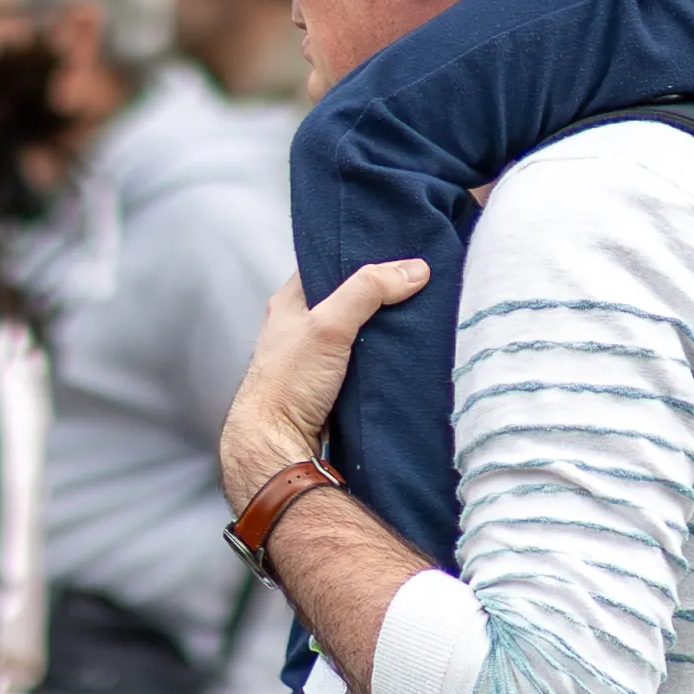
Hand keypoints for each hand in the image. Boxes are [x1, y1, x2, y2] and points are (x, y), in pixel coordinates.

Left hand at [219, 261, 428, 506]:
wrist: (276, 445)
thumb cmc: (290, 381)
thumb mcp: (329, 325)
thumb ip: (369, 291)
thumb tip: (415, 269)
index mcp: (290, 300)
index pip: (328, 261)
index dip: (359, 252)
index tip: (396, 247)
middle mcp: (299, 324)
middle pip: (346, 296)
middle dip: (378, 290)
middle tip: (414, 278)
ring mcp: (314, 355)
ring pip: (355, 328)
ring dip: (381, 323)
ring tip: (417, 308)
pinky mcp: (329, 383)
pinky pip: (360, 357)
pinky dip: (379, 352)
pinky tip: (402, 348)